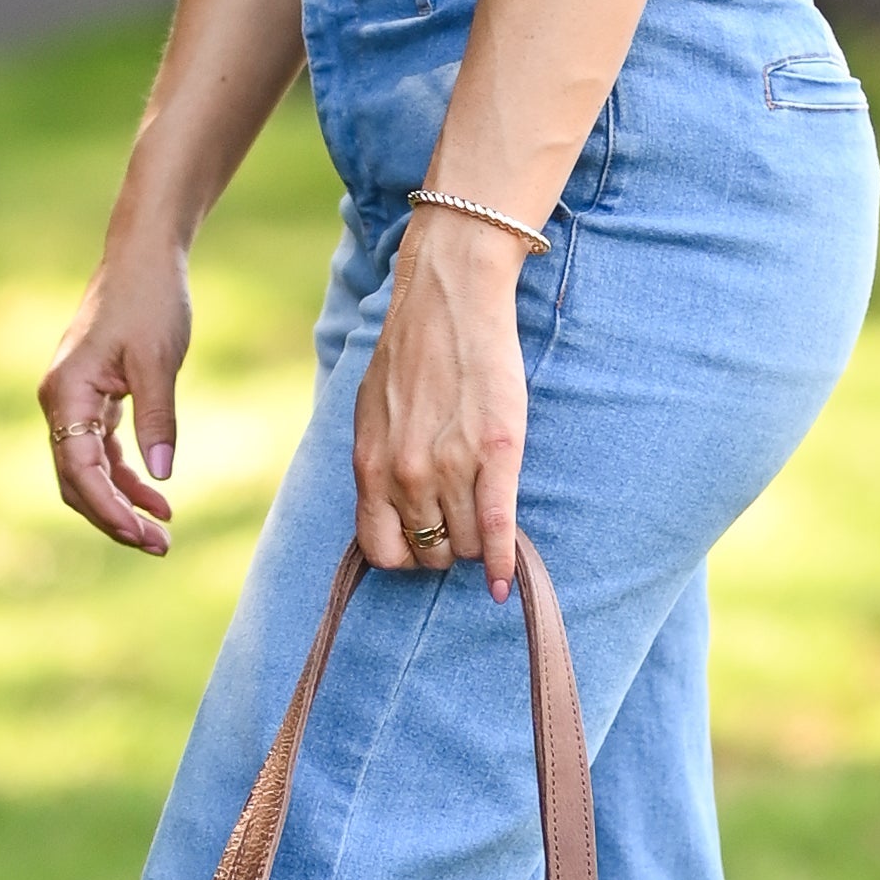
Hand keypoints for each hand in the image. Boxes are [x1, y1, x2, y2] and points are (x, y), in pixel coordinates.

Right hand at [39, 240, 188, 554]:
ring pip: (88, 471)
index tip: (142, 534)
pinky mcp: (94, 398)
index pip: (79, 469)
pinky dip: (126, 476)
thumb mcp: (159, 360)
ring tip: (162, 533)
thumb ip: (157, 418)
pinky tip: (157, 497)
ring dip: (122, 503)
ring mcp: (74, 402)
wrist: (144, 258)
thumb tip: (159, 475)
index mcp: (66, 393)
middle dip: (114, 517)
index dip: (108, 508)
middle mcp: (61, 402)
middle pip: (77, 480)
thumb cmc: (150, 300)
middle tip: (159, 545)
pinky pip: (102, 452)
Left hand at [355, 212, 525, 598]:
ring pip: (469, 546)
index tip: (424, 542)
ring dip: (478, 543)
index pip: (383, 552)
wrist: (449, 296)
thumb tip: (387, 511)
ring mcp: (452, 466)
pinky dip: (507, 563)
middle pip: (432, 554)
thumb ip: (378, 465)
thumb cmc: (411, 351)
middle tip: (459, 520)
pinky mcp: (497, 454)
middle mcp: (407, 475)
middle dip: (446, 547)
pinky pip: (499, 529)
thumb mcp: (371, 414)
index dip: (407, 556)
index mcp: (370, 466)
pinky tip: (509, 583)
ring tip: (484, 516)